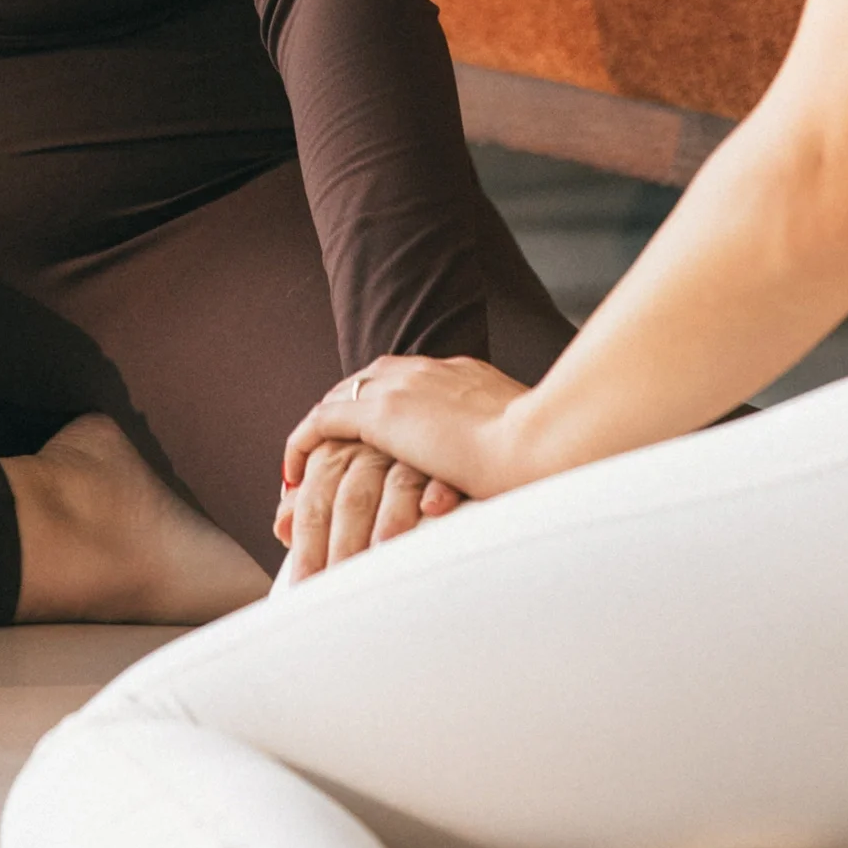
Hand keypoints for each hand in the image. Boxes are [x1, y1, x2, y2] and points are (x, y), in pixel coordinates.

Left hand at [273, 435, 460, 582]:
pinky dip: (436, 490)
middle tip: (334, 594)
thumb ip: (316, 495)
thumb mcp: (348, 467)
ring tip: (378, 566)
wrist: (458, 420)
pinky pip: (441, 470)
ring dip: (385, 525)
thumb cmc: (388, 454)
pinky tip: (432, 510)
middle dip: (339, 550)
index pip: (315, 501)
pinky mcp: (451, 446)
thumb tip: (280, 528)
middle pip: (349, 498)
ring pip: (391, 488)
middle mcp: (370, 443)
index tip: (303, 588)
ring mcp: (411, 445)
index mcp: (338, 447)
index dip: (308, 546)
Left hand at [283, 356, 533, 521]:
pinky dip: (303, 444)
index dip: (389, 408)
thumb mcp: (531, 446)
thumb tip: (517, 475)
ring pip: (342, 400)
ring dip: (322, 436)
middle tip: (327, 450)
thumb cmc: (553, 459)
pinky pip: (323, 423)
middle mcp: (430, 372)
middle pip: (370, 383)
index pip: (413, 384)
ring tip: (305, 468)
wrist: (546, 446)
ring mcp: (404, 388)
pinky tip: (293, 474)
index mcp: (467, 377)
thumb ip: (513, 449)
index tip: (379, 438)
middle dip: (346, 415)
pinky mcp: (382, 414)